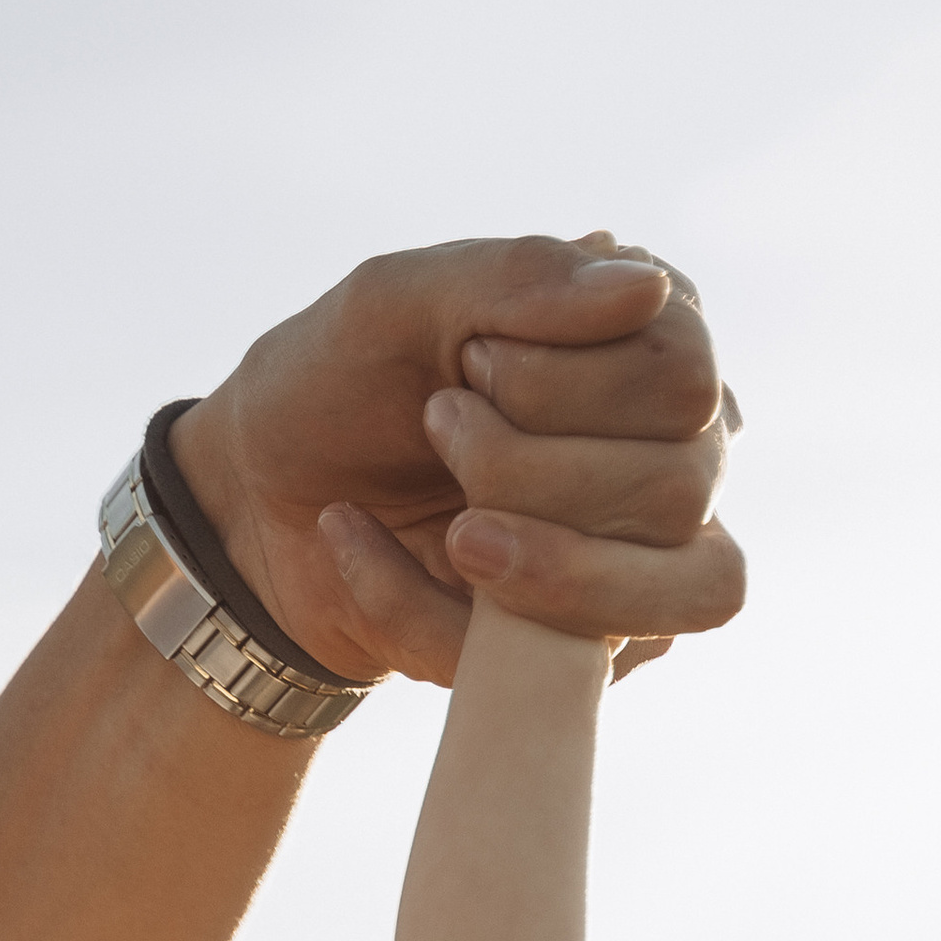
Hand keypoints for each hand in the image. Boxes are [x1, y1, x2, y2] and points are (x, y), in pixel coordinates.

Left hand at [167, 233, 745, 688]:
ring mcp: (643, 570)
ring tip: (439, 517)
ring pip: (671, 592)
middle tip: (438, 425)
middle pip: (679, 486)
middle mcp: (673, 461)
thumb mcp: (399, 300)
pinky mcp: (584, 660)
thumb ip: (516, 277)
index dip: (574, 382)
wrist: (254, 501)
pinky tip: (359, 544)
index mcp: (648, 355)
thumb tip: (649, 286)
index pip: (686, 381)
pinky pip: (553, 663)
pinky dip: (419, 601)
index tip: (473, 361)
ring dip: (524, 551)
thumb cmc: (340, 383)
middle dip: (530, 465)